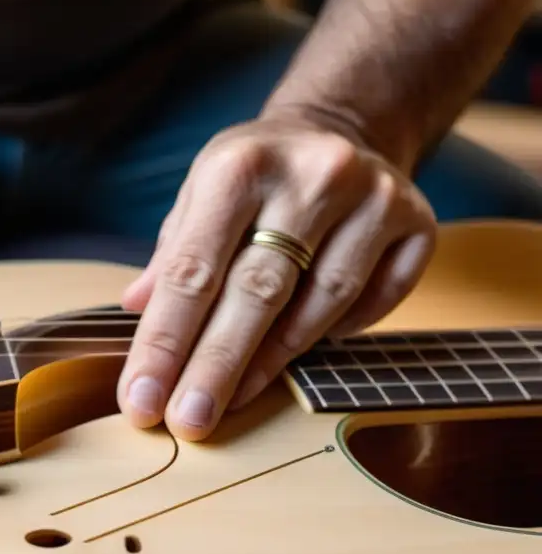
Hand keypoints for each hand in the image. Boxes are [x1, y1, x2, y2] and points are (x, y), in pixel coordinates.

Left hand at [117, 114, 435, 439]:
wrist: (334, 131)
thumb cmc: (252, 178)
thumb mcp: (200, 195)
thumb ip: (173, 255)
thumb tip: (136, 311)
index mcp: (240, 165)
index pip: (194, 269)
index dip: (165, 342)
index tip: (144, 399)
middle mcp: (311, 175)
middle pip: (257, 292)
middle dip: (215, 367)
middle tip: (188, 422)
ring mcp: (373, 196)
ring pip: (320, 303)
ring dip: (271, 361)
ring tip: (232, 399)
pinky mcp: (417, 221)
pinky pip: (374, 301)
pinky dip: (335, 334)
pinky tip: (300, 352)